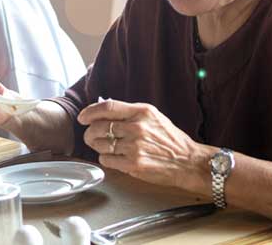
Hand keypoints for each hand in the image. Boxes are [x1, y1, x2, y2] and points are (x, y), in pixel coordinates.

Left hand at [78, 100, 210, 191]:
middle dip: (89, 132)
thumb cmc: (170, 139)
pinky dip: (105, 159)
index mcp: (141, 112)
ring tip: (104, 147)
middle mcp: (137, 128)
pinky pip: (107, 160)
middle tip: (90, 135)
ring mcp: (134, 147)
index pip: (107, 107)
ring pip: (100, 145)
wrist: (188, 161)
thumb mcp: (153, 116)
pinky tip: (113, 157)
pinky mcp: (134, 164)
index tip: (83, 117)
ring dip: (98, 146)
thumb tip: (104, 111)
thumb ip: (130, 113)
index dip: (90, 112)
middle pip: (99, 127)